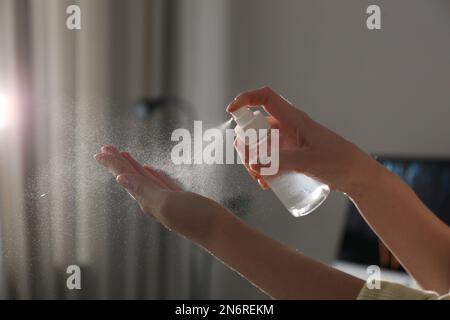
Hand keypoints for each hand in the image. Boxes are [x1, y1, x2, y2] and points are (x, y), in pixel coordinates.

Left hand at [94, 145, 227, 244]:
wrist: (219, 230)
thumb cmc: (195, 218)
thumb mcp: (166, 203)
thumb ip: (144, 191)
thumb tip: (120, 179)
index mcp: (148, 201)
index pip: (126, 178)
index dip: (113, 164)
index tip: (100, 151)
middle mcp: (154, 201)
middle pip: (132, 177)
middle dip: (118, 162)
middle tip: (106, 148)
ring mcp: (167, 200)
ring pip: (145, 179)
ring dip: (133, 166)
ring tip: (123, 155)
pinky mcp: (180, 198)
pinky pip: (161, 183)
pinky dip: (153, 175)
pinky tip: (149, 170)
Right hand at [227, 87, 380, 193]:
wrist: (356, 176)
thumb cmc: (338, 162)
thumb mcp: (308, 161)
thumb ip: (280, 162)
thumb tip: (254, 164)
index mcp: (293, 119)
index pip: (265, 98)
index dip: (246, 99)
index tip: (231, 112)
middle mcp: (287, 127)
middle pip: (256, 128)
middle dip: (247, 146)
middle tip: (250, 166)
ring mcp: (288, 142)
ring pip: (260, 146)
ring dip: (254, 161)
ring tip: (260, 180)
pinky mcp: (291, 156)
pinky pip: (269, 158)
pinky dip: (263, 169)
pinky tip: (266, 183)